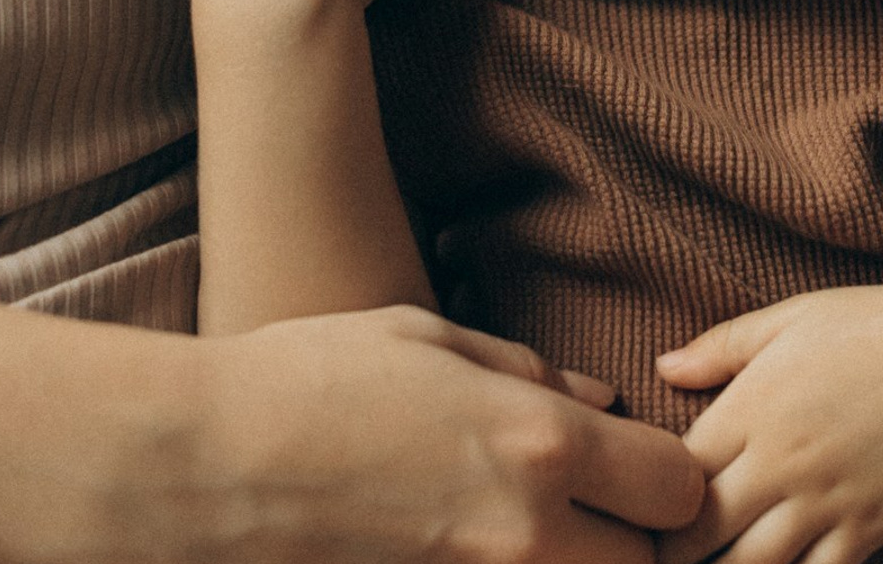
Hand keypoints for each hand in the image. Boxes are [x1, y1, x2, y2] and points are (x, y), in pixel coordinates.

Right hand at [172, 305, 707, 563]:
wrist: (208, 465)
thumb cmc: (315, 378)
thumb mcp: (433, 340)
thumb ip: (532, 374)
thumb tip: (605, 401)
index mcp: (539, 443)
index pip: (674, 486)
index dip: (665, 474)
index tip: (635, 459)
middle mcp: (526, 531)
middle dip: (632, 535)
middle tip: (594, 500)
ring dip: (575, 557)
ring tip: (534, 517)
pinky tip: (478, 536)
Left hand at [652, 278, 882, 563]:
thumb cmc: (877, 326)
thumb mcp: (793, 318)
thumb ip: (723, 347)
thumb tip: (664, 368)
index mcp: (753, 405)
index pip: (676, 472)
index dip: (652, 498)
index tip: (643, 510)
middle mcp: (780, 461)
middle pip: (700, 534)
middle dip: (674, 552)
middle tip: (659, 556)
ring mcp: (825, 503)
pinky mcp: (869, 532)